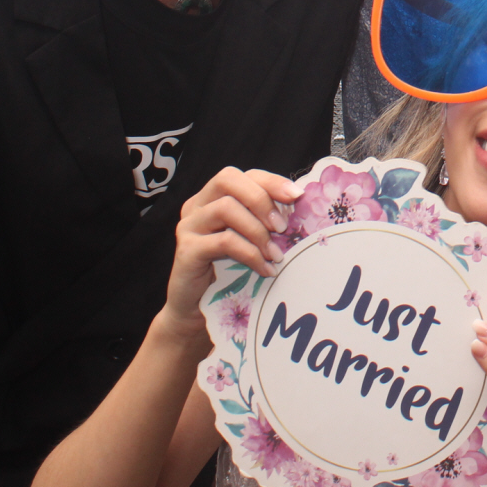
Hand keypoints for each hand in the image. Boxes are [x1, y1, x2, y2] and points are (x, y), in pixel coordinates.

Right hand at [158, 167, 299, 341]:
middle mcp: (197, 205)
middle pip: (228, 179)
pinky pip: (223, 241)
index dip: (272, 182)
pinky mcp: (186, 250)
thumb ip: (265, 222)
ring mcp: (189, 226)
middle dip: (261, 199)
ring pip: (226, 208)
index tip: (297, 196)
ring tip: (275, 254)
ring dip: (257, 231)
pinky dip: (250, 254)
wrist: (195, 311)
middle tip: (282, 226)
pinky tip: (264, 270)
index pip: (245, 175)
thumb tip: (300, 208)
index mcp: (213, 197)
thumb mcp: (250, 241)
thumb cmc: (228, 273)